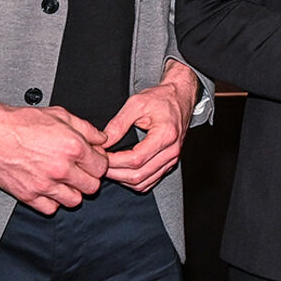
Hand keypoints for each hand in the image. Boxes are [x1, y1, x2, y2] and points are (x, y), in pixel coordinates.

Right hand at [0, 98, 107, 214]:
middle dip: (89, 178)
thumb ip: (87, 129)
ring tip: (64, 180)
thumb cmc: (23, 123)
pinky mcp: (29, 195)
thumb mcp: (61, 115)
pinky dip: (52, 201)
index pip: (102, 167)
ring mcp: (45, 184)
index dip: (98, 163)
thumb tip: (102, 140)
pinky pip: (51, 209)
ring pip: (74, 200)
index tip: (91, 161)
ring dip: (72, 191)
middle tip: (79, 172)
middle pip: (92, 186)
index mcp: (73, 147)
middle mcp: (61, 168)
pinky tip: (49, 189)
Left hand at [102, 60, 200, 190]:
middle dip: (115, 173)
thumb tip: (104, 142)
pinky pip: (150, 181)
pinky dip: (133, 182)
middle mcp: (171, 151)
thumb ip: (118, 123)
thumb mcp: (136, 103)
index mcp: (165, 135)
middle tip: (100, 164)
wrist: (179, 97)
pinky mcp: (170, 163)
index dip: (114, 161)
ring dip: (122, 180)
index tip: (101, 155)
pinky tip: (122, 172)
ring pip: (143, 183)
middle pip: (138, 175)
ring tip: (108, 168)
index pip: (136, 159)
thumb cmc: (161, 98)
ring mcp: (172, 159)